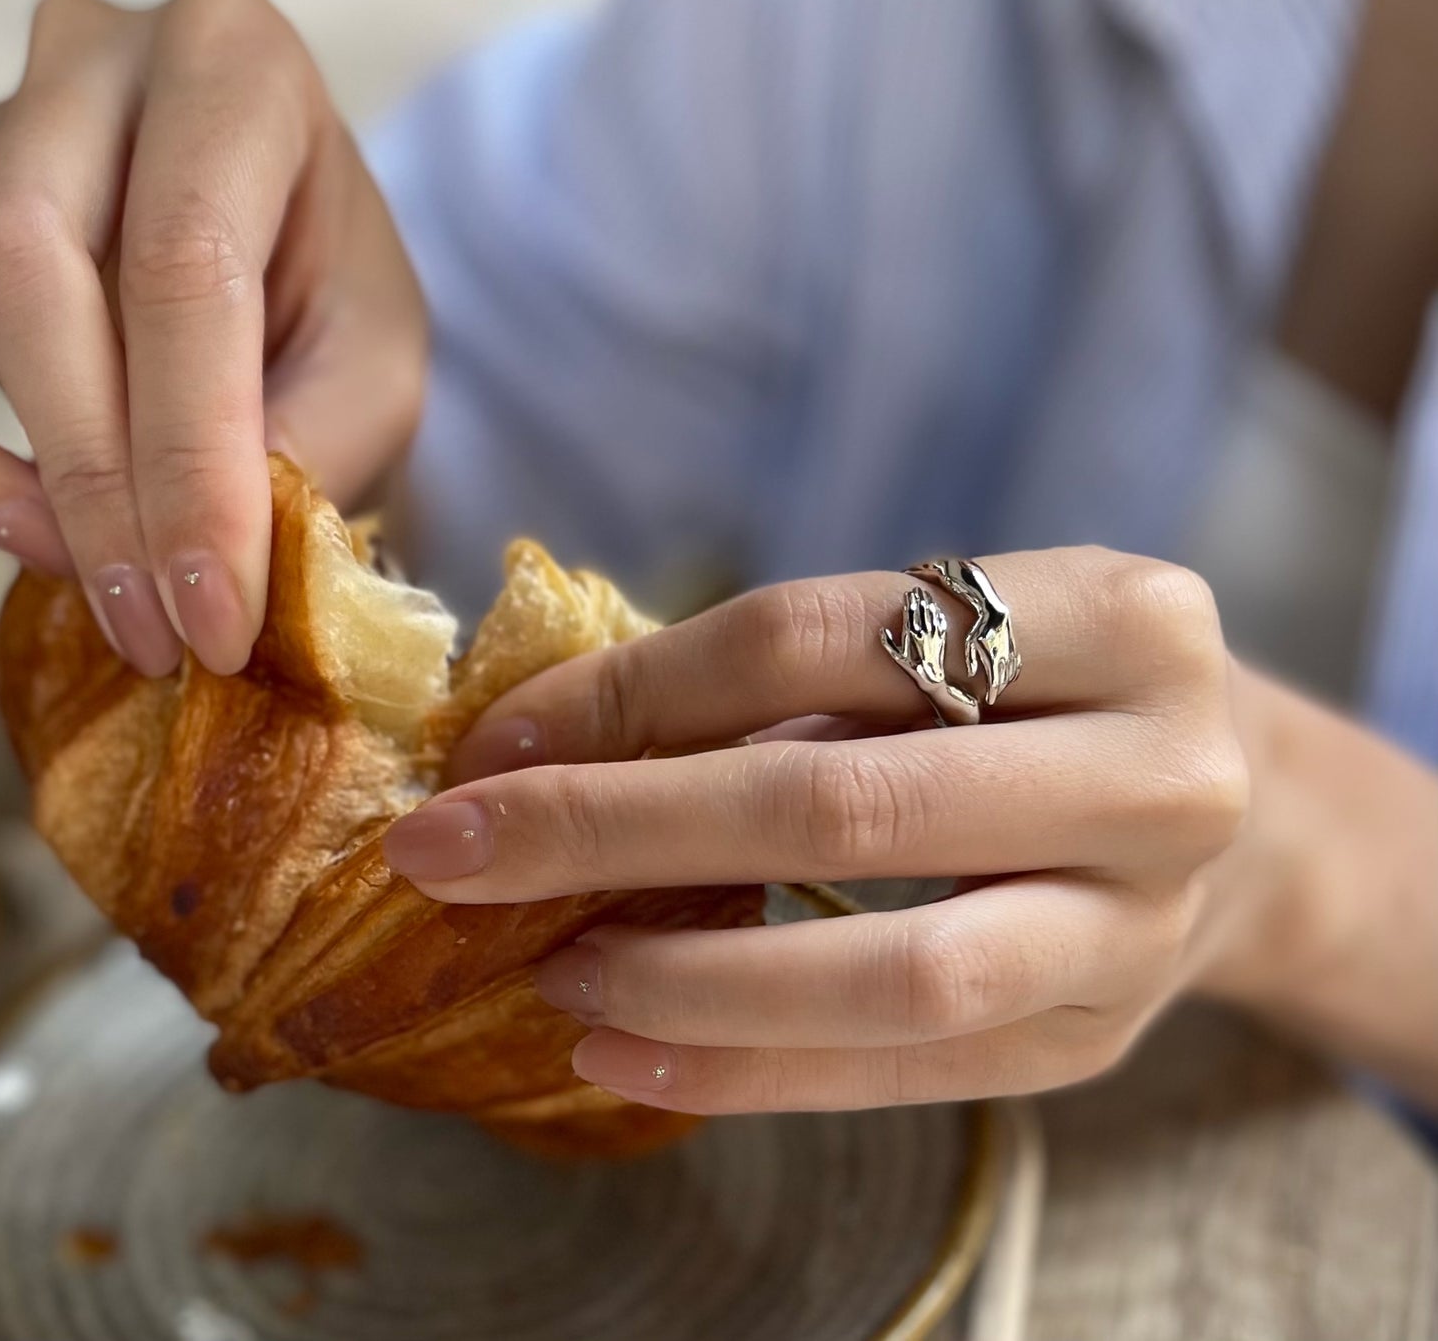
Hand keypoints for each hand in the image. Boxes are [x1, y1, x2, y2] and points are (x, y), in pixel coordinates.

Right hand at [0, 0, 423, 674]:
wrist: (295, 242)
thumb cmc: (341, 298)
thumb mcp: (372, 373)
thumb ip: (289, 452)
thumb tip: (155, 564)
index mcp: (238, 69)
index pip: (189, 269)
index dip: (191, 461)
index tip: (213, 614)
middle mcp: (105, 60)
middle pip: (43, 270)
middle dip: (105, 479)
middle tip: (157, 627)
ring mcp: (17, 113)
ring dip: (56, 475)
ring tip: (125, 599)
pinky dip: (3, 452)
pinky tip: (42, 525)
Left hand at [384, 548, 1251, 1113]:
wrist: (1235, 807)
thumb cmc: (1047, 695)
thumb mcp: (957, 638)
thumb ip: (792, 678)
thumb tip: (549, 736)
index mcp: (1121, 615)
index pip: (825, 638)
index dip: (642, 689)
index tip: (496, 740)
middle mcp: (1161, 769)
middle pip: (848, 803)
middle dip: (619, 829)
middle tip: (454, 855)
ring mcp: (1144, 924)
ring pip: (896, 972)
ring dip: (689, 979)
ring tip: (550, 971)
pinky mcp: (1102, 1040)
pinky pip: (909, 1074)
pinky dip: (751, 1073)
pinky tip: (626, 1054)